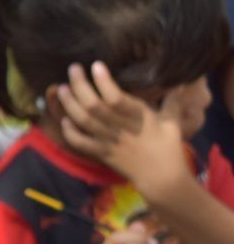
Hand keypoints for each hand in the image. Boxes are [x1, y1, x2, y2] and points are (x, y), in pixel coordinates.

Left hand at [55, 62, 192, 201]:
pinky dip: (70, 132)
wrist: (160, 178)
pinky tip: (64, 119)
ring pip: (83, 121)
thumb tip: (181, 82)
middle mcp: (120, 128)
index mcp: (138, 117)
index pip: (116, 97)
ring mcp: (108, 141)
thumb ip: (174, 101)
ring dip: (70, 104)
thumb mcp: (173, 122)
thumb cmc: (169, 147)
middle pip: (93, 105)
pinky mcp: (101, 153)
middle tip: (73, 69)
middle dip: (80, 85)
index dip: (104, 81)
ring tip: (61, 88)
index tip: (96, 65)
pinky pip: (81, 143)